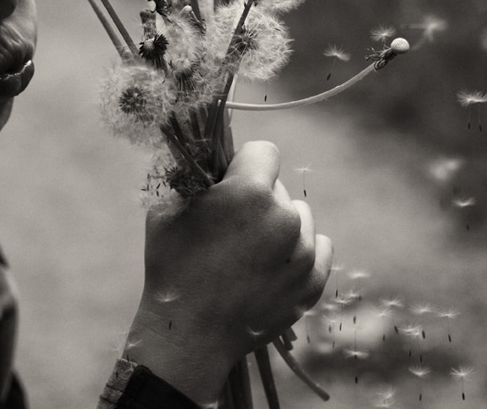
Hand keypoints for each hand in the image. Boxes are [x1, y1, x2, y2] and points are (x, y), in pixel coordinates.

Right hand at [124, 141, 332, 404]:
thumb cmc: (172, 267)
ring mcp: (304, 252)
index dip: (243, 164)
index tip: (230, 184)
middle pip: (279, 188)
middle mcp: (285, 217)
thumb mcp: (167, 209)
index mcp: (251, 192)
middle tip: (232, 227)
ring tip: (251, 251)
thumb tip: (215, 163)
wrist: (189, 335)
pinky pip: (319, 248)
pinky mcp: (313, 282)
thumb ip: (196, 178)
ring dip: (280, 225)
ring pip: (299, 217)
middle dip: (258, 199)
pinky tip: (274, 264)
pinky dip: (300, 252)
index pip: (264, 151)